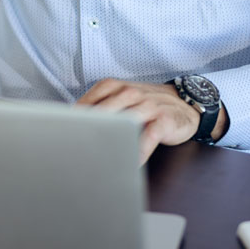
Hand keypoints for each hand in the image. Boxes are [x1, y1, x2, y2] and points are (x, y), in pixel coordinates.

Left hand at [76, 79, 225, 163]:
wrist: (184, 103)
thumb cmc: (147, 104)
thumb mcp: (122, 98)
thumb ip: (101, 107)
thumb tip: (72, 125)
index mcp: (115, 86)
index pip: (89, 100)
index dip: (76, 119)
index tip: (65, 134)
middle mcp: (130, 92)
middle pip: (104, 111)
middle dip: (89, 130)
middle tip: (77, 149)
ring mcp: (148, 105)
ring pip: (125, 121)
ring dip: (112, 141)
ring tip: (100, 158)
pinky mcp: (164, 119)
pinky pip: (148, 136)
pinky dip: (138, 150)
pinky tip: (130, 162)